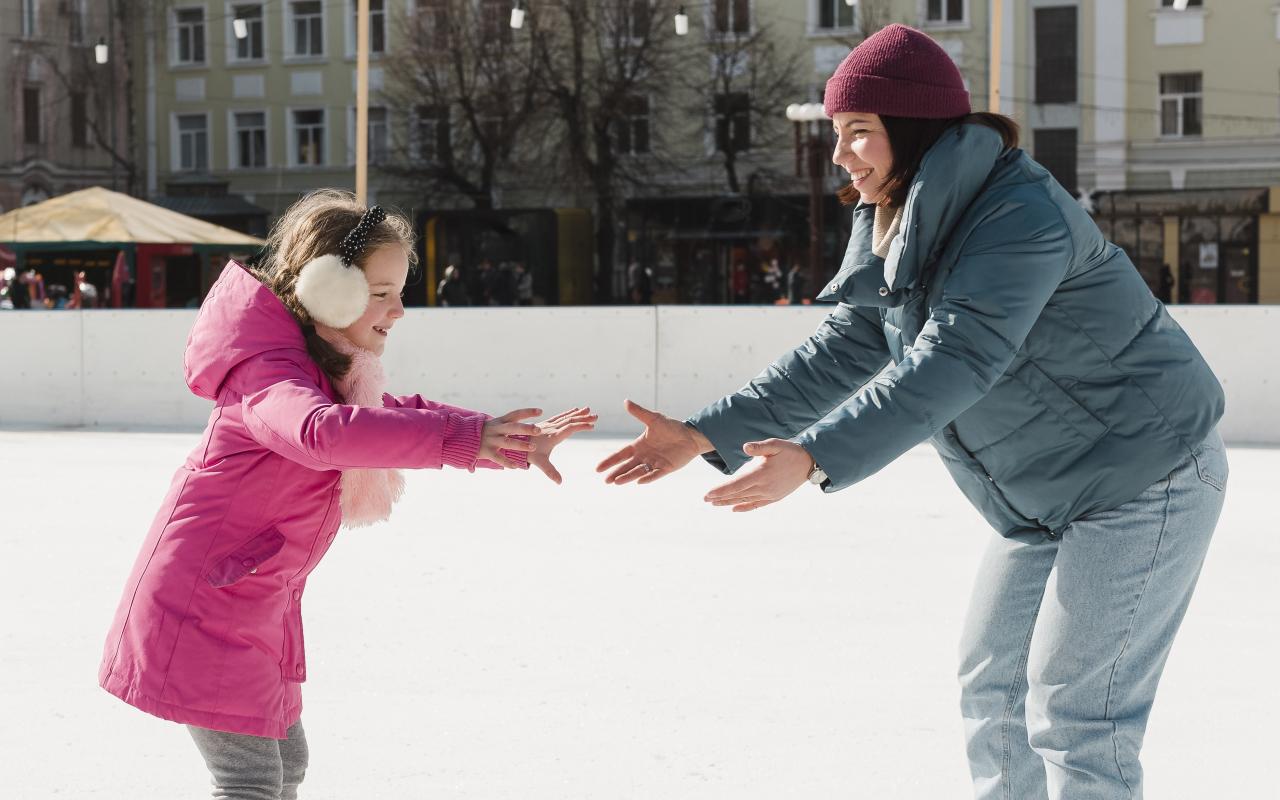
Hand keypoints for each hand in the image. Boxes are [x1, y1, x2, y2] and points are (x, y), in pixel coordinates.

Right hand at [478, 408, 540, 468]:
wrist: (461, 437)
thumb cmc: (482, 432)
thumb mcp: (494, 426)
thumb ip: (508, 425)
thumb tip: (526, 424)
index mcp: (500, 422)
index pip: (515, 414)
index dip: (527, 412)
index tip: (540, 411)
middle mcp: (496, 429)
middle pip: (513, 427)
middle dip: (526, 427)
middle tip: (539, 429)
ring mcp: (491, 440)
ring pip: (508, 442)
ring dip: (521, 444)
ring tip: (533, 447)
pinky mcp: (486, 451)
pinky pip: (498, 458)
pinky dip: (507, 462)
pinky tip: (516, 466)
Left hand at [528, 407, 598, 483]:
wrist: (514, 442)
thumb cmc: (528, 453)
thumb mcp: (540, 463)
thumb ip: (550, 471)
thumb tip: (560, 482)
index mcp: (553, 436)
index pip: (570, 428)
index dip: (582, 426)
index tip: (593, 426)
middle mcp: (552, 428)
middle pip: (570, 420)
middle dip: (584, 418)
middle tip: (596, 416)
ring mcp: (548, 425)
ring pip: (566, 417)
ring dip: (578, 414)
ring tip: (588, 409)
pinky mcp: (546, 424)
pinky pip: (560, 416)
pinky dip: (569, 413)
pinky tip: (574, 410)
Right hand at [596, 399, 712, 484]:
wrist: (690, 436)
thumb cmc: (671, 427)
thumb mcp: (654, 419)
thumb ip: (639, 412)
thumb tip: (626, 401)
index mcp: (639, 445)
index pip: (621, 455)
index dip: (610, 461)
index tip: (598, 469)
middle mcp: (644, 456)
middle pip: (627, 466)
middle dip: (616, 473)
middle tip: (605, 481)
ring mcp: (654, 463)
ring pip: (638, 472)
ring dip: (628, 477)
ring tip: (617, 482)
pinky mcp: (665, 468)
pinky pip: (654, 475)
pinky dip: (647, 478)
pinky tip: (639, 481)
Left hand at [703, 439, 812, 511]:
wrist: (809, 463)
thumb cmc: (790, 451)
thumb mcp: (775, 444)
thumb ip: (759, 447)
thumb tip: (745, 447)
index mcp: (761, 474)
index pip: (736, 484)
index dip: (721, 490)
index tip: (707, 494)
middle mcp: (764, 487)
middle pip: (737, 494)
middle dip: (720, 497)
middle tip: (705, 499)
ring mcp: (769, 494)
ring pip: (744, 500)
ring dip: (729, 502)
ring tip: (715, 504)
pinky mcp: (774, 497)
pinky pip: (756, 505)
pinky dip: (744, 507)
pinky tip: (734, 509)